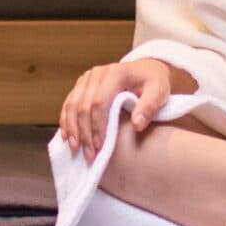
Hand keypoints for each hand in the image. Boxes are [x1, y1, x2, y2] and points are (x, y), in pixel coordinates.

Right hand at [57, 57, 176, 156]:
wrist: (146, 70)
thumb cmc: (153, 83)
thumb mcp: (159, 92)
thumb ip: (149, 107)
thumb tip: (137, 125)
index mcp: (114, 74)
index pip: (99, 103)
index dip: (98, 126)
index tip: (100, 146)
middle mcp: (96, 73)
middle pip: (83, 106)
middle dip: (84, 132)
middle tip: (88, 155)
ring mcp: (86, 78)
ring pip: (72, 105)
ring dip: (72, 128)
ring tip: (75, 149)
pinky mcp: (81, 85)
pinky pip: (69, 103)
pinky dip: (66, 120)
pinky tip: (67, 136)